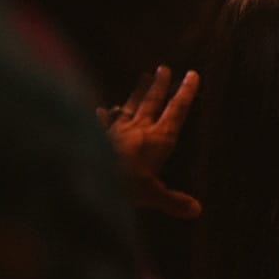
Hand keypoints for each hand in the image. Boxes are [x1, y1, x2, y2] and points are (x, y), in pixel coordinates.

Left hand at [99, 66, 200, 218]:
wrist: (80, 175)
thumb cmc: (122, 183)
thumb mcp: (152, 195)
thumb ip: (173, 201)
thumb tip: (198, 210)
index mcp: (158, 139)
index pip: (176, 111)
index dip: (186, 93)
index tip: (192, 74)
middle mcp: (138, 128)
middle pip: (152, 102)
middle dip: (160, 86)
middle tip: (164, 68)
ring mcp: (116, 130)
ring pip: (129, 107)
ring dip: (137, 93)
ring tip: (142, 77)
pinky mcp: (96, 135)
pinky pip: (102, 122)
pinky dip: (104, 115)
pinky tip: (101, 109)